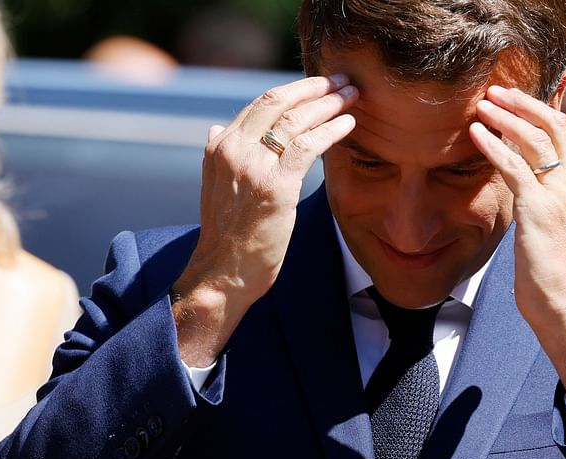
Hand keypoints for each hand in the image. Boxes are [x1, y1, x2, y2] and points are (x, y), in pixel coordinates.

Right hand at [174, 75, 357, 365]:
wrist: (221, 272)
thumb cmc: (225, 236)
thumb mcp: (214, 187)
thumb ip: (217, 156)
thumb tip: (216, 128)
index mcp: (219, 147)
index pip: (260, 104)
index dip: (293, 90)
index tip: (318, 85)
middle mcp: (233, 150)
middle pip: (277, 101)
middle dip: (314, 87)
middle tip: (342, 79)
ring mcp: (253, 167)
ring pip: (296, 119)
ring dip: (329, 102)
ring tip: (352, 95)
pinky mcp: (276, 187)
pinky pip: (309, 146)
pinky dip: (332, 129)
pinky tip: (349, 123)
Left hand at [470, 85, 565, 409]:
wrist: (564, 303)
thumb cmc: (552, 271)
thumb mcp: (551, 226)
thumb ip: (541, 199)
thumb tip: (522, 182)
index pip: (564, 134)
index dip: (541, 108)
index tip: (516, 94)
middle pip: (553, 127)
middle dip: (523, 104)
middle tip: (496, 90)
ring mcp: (560, 197)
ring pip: (535, 142)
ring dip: (506, 119)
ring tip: (482, 105)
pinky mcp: (539, 211)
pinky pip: (515, 170)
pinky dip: (494, 148)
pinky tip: (476, 135)